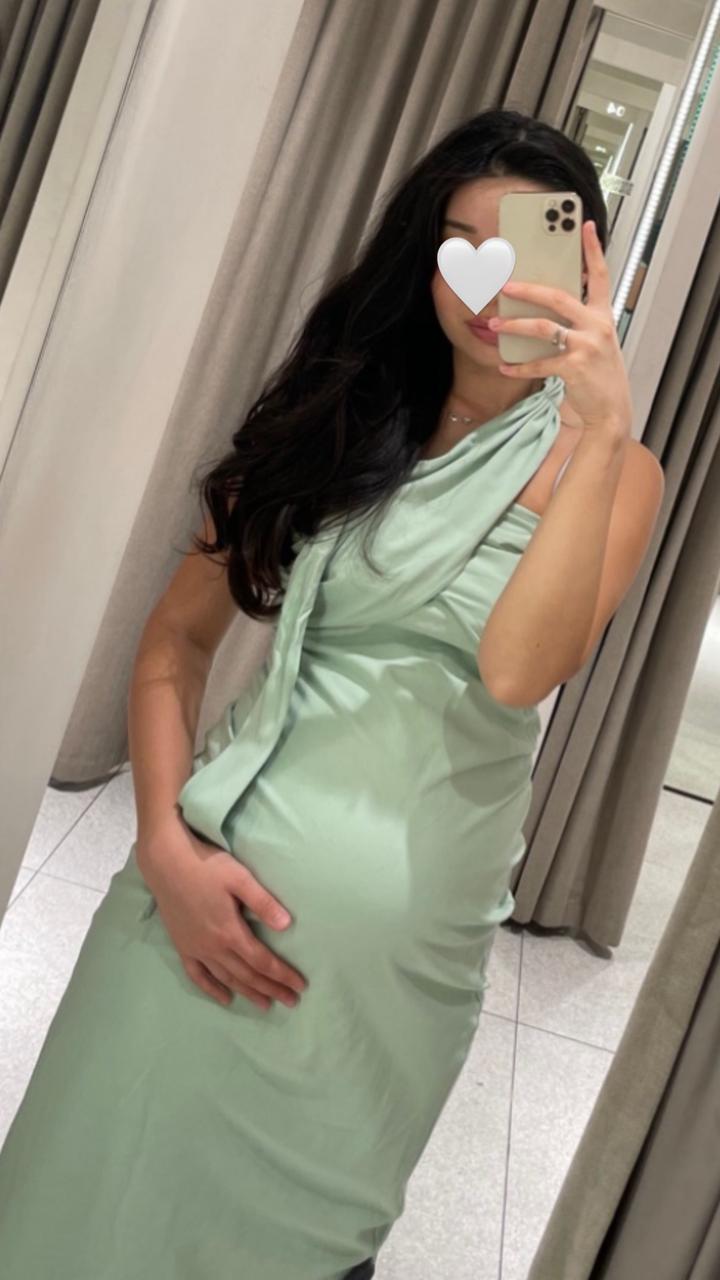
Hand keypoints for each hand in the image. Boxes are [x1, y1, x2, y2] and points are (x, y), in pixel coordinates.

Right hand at [137, 818, 307, 1010]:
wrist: (165, 863)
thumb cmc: (206, 866)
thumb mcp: (240, 879)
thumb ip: (262, 903)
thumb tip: (287, 925)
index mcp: (230, 932)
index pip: (262, 961)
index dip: (282, 975)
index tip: (300, 986)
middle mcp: (213, 947)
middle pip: (248, 975)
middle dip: (271, 989)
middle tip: (291, 1001)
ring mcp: (196, 949)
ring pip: (226, 979)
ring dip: (248, 993)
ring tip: (265, 1004)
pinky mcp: (182, 946)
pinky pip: (198, 976)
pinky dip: (211, 990)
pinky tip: (225, 999)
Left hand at [488, 220, 631, 437]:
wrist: (611, 411)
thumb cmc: (599, 375)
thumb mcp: (596, 342)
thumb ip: (577, 323)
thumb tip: (542, 308)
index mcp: (603, 316)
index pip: (600, 275)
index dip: (593, 250)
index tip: (585, 225)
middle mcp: (597, 326)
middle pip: (558, 297)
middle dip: (527, 290)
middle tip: (503, 285)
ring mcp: (587, 346)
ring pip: (543, 327)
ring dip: (514, 326)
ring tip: (494, 326)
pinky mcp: (574, 368)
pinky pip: (539, 363)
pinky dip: (518, 366)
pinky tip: (504, 366)